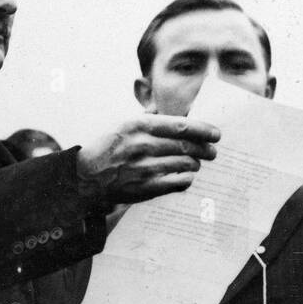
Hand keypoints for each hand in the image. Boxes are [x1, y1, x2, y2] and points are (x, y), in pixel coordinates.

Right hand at [77, 115, 219, 202]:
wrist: (86, 177)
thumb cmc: (109, 148)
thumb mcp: (125, 125)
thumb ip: (150, 119)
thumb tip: (179, 116)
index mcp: (138, 125)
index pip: (180, 126)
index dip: (203, 130)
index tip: (216, 133)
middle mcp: (142, 144)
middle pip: (186, 145)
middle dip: (205, 149)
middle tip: (213, 152)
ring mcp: (144, 167)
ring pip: (185, 163)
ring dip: (196, 163)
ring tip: (197, 163)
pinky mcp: (146, 187)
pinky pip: (177, 182)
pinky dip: (186, 179)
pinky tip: (187, 177)